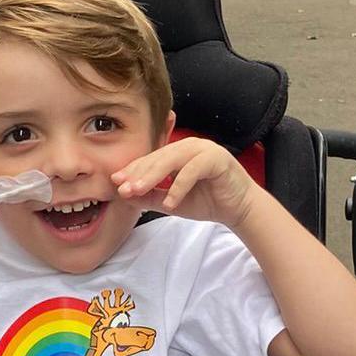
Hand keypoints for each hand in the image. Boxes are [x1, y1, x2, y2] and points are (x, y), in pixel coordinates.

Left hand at [111, 138, 262, 227]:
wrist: (239, 209)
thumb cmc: (208, 201)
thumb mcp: (173, 202)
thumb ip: (151, 197)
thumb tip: (126, 196)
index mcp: (178, 152)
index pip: (151, 159)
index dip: (133, 170)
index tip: (116, 183)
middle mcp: (190, 146)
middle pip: (159, 157)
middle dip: (138, 173)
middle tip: (122, 187)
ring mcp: (204, 149)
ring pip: (173, 160)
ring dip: (153, 176)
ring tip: (138, 191)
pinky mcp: (217, 159)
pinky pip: (192, 171)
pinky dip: (179, 187)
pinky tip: (169, 203)